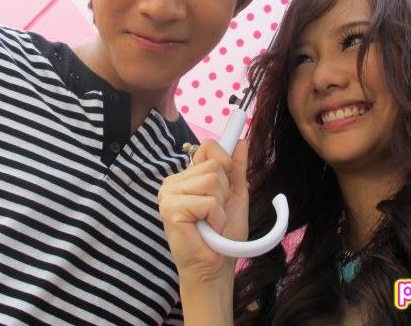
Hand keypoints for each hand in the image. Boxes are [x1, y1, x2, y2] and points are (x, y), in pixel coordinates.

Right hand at [158, 138, 248, 284]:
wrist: (215, 268)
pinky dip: (216, 217)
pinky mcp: (171, 209)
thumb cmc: (223, 236)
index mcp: (185, 177)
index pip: (208, 147)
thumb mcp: (234, 196)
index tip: (228, 178)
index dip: (225, 162)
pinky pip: (208, 201)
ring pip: (212, 180)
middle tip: (216, 213)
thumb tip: (242, 142)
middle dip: (225, 190)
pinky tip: (207, 229)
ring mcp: (168, 194)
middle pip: (214, 164)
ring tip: (211, 222)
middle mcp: (172, 182)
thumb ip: (236, 169)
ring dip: (221, 206)